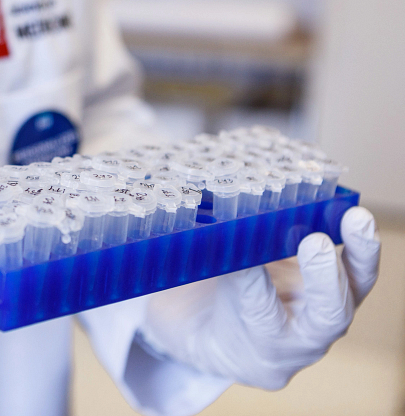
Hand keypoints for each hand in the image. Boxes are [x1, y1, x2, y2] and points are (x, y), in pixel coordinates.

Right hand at [139, 206, 379, 390]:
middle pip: (325, 316)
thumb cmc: (215, 316)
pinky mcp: (341, 296)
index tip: (241, 254)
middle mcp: (301, 340)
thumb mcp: (202, 301)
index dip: (251, 280)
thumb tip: (204, 220)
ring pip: (352, 295)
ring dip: (358, 255)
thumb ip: (208, 266)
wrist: (238, 346)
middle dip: (324, 279)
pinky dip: (359, 247)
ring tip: (355, 218)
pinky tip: (353, 216)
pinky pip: (358, 276)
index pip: (257, 308)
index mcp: (260, 346)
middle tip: (313, 243)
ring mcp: (324, 320)